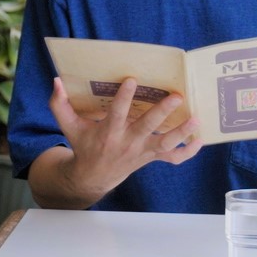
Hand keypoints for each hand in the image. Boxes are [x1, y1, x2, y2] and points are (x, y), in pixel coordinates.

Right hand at [51, 77, 201, 198]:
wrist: (93, 177)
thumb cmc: (83, 145)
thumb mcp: (68, 126)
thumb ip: (59, 104)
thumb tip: (56, 81)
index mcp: (109, 132)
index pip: (117, 113)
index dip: (124, 97)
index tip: (132, 79)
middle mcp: (128, 142)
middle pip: (148, 127)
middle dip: (162, 112)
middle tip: (177, 97)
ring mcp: (142, 152)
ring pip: (165, 144)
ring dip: (182, 133)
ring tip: (196, 119)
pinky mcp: (151, 157)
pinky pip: (172, 158)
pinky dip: (188, 152)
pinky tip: (200, 140)